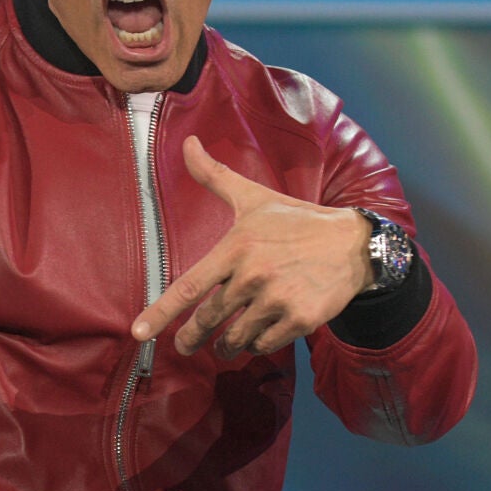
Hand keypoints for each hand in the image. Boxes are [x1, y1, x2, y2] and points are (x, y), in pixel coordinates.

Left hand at [131, 136, 373, 357]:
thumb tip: (187, 143)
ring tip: (225, 345)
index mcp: (236, 248)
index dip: (161, 313)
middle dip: (193, 338)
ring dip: (227, 346)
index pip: (189, 287)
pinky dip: (258, 345)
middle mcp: (254, 275)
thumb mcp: (253, 197)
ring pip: (236, 337)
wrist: (352, 243)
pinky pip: (265, 344)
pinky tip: (258, 337)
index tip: (139, 333)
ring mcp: (278, 299)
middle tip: (185, 347)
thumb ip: (214, 176)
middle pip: (208, 319)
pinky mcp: (300, 320)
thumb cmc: (296, 220)